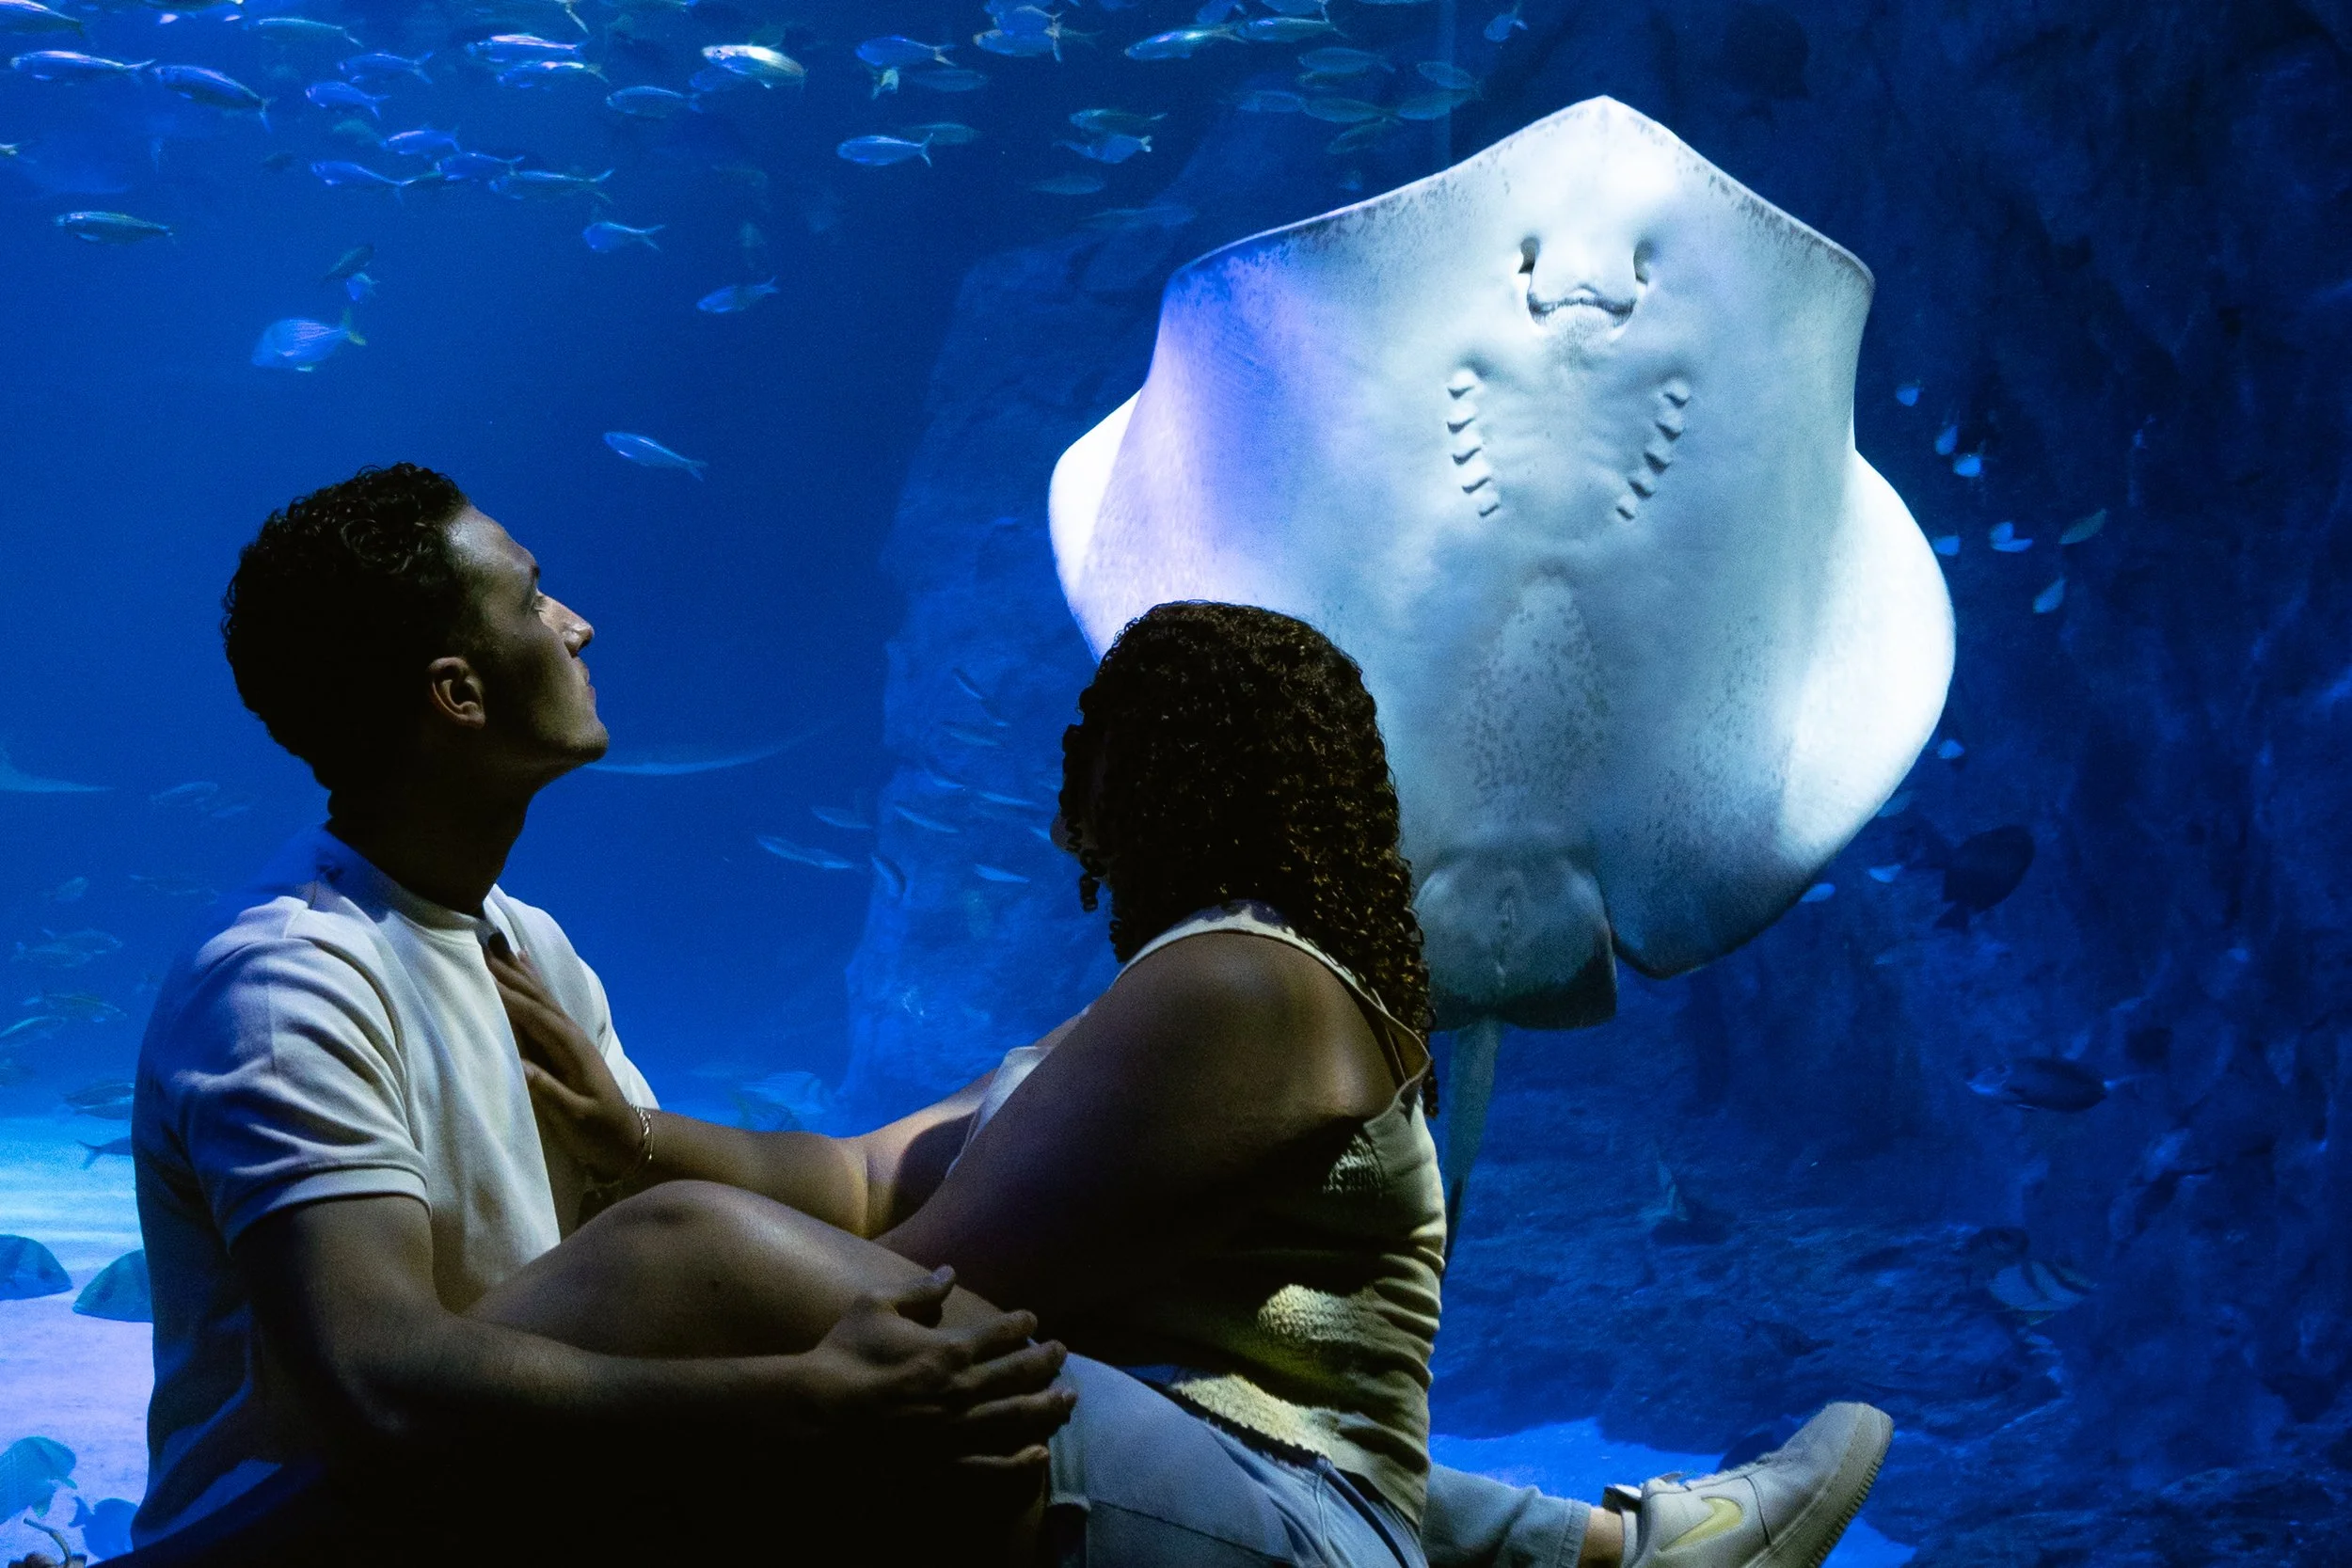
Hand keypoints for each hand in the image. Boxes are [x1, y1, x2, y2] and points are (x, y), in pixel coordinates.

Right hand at [485, 932, 643, 1181]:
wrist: (626, 1136)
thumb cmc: (598, 1131)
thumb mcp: (575, 1117)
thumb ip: (550, 1092)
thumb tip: (519, 1066)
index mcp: (571, 1048)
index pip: (533, 1015)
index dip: (507, 994)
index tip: (479, 971)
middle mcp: (570, 1033)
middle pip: (535, 995)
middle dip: (508, 970)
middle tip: (480, 941)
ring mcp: (568, 1034)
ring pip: (538, 993)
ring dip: (516, 968)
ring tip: (496, 942)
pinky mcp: (564, 1039)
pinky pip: (543, 1002)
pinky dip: (531, 979)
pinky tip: (523, 962)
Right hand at [795, 1268, 1073, 1468]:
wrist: (820, 1414)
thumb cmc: (844, 1355)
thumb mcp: (875, 1306)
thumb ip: (917, 1289)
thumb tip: (950, 1270)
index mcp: (950, 1348)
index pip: (1000, 1332)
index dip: (1021, 1324)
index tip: (1033, 1321)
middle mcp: (964, 1388)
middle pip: (1020, 1372)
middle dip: (1047, 1361)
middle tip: (1063, 1353)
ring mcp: (959, 1429)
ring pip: (1019, 1416)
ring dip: (1049, 1406)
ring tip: (1069, 1399)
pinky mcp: (947, 1462)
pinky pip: (995, 1465)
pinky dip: (1022, 1461)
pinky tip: (1041, 1454)